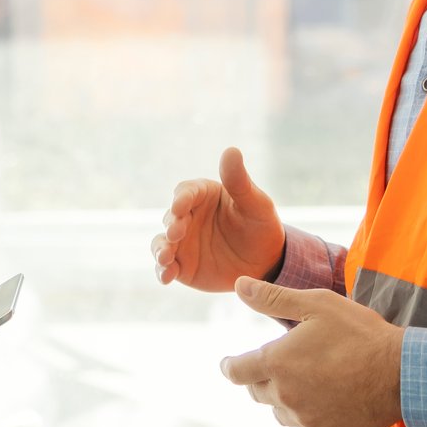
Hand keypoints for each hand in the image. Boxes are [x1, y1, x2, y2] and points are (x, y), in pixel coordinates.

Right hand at [152, 147, 285, 291]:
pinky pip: (166, 267)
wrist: (266, 261)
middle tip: (177, 233)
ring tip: (166, 257)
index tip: (180, 206)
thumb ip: (240, 181)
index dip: (181, 198)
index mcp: (203, 195)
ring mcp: (182, 242)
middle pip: (170, 217)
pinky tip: (167, 276)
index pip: (186, 192)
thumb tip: (231, 150)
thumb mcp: (256, 203)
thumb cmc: (261, 225)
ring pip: (162, 242)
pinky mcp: (181, 265)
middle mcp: (187, 217)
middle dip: (171, 224)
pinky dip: (162, 271)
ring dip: (160, 249)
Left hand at [220, 276, 404, 426]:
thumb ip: (273, 298)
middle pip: (257, 392)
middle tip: (283, 365)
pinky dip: (308, 416)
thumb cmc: (359, 334)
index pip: (236, 371)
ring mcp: (304, 419)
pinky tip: (326, 400)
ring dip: (286, 399)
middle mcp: (285, 396)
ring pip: (280, 412)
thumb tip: (239, 285)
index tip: (231, 364)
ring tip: (310, 380)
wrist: (401, 374)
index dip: (231, 366)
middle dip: (263, 378)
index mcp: (277, 363)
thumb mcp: (317, 305)